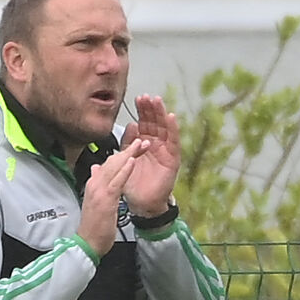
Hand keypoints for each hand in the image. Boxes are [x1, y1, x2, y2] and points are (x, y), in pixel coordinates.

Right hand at [77, 138, 149, 256]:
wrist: (87, 243)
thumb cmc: (93, 227)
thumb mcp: (95, 201)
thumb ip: (97, 184)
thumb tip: (96, 169)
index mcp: (93, 184)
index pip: (108, 164)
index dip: (122, 154)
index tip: (134, 147)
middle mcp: (95, 184)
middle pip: (112, 161)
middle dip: (128, 150)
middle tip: (142, 140)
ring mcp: (99, 191)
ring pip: (114, 167)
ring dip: (129, 154)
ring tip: (141, 143)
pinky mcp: (105, 200)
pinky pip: (117, 181)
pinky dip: (125, 170)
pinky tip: (133, 161)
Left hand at [121, 96, 179, 215]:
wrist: (142, 203)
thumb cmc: (133, 183)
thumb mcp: (126, 159)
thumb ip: (128, 143)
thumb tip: (131, 125)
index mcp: (144, 143)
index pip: (144, 123)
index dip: (142, 111)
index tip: (138, 98)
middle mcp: (156, 145)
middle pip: (155, 122)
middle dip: (151, 109)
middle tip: (147, 96)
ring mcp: (165, 151)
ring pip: (164, 129)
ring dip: (161, 114)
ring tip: (158, 101)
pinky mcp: (172, 159)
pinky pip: (174, 142)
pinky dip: (173, 129)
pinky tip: (171, 117)